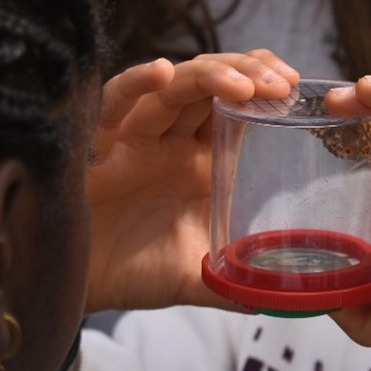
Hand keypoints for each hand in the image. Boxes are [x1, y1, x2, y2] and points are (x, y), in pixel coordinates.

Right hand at [84, 51, 298, 313]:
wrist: (75, 288)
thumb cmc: (132, 272)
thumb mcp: (195, 277)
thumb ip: (234, 282)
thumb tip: (279, 299)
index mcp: (202, 159)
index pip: (240, 103)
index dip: (266, 83)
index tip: (295, 85)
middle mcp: (173, 139)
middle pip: (214, 83)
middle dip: (250, 71)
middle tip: (282, 82)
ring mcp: (137, 135)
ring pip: (174, 86)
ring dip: (210, 75)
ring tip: (242, 86)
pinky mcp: (98, 142)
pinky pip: (114, 102)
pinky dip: (135, 83)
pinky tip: (161, 72)